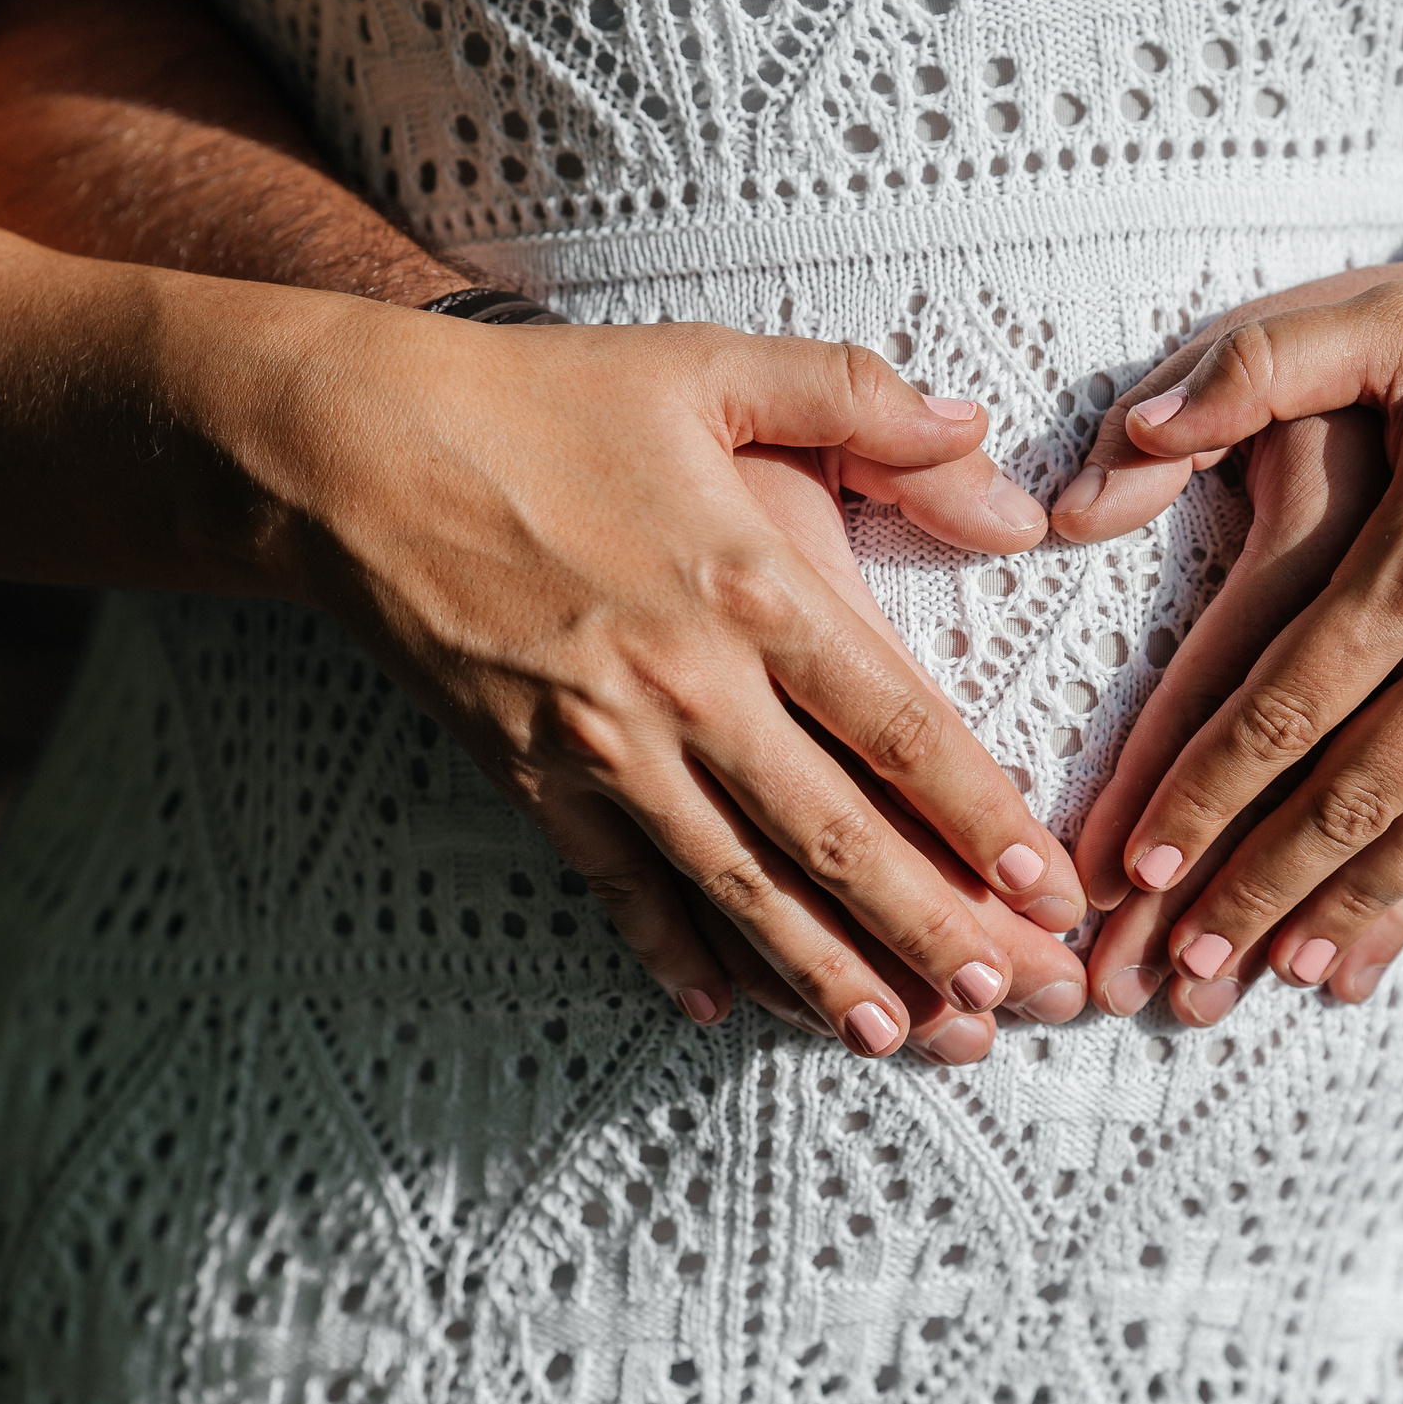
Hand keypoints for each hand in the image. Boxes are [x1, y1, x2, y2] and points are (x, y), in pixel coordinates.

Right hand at [250, 303, 1085, 1055]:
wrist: (354, 451)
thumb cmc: (541, 400)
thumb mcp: (711, 366)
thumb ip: (860, 397)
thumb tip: (984, 441)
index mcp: (751, 586)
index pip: (900, 728)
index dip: (984, 817)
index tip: (1048, 884)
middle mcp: (691, 687)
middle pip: (838, 837)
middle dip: (936, 932)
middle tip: (1014, 1002)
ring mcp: (607, 747)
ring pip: (741, 888)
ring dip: (827, 972)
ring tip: (901, 1037)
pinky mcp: (534, 778)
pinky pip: (620, 890)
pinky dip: (673, 956)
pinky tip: (726, 1012)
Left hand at [1048, 247, 1402, 1022]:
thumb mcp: (1388, 313)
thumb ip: (1248, 370)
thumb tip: (1122, 440)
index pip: (1276, 705)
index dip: (1197, 797)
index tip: (1133, 874)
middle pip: (1351, 793)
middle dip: (1258, 891)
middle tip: (1183, 975)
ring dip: (1359, 904)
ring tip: (1286, 977)